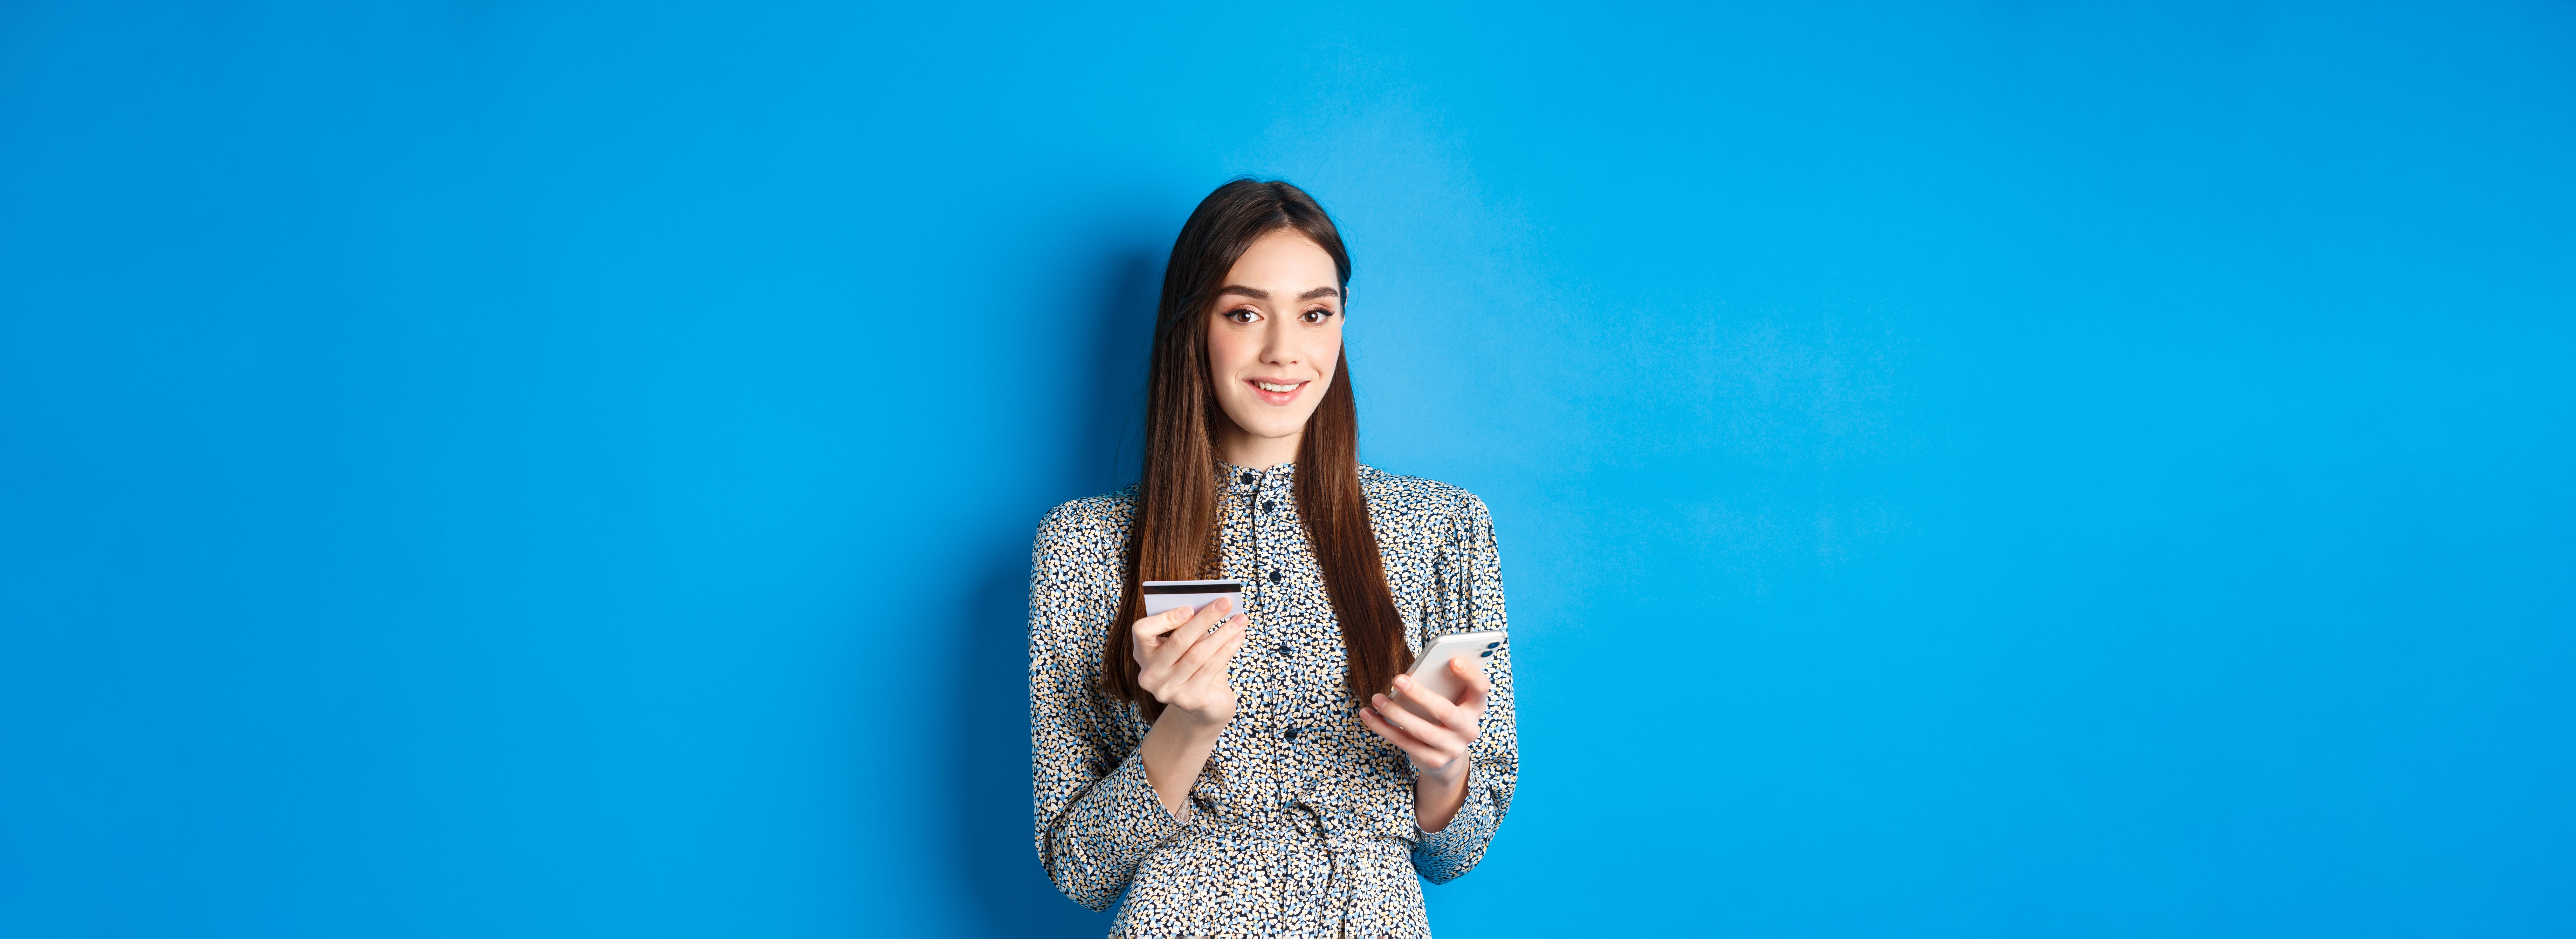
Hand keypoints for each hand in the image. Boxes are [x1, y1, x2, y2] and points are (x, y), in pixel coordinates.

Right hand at [1131, 596, 1248, 727]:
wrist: (1206, 704)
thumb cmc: (1195, 664)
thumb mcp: (1188, 643)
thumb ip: (1190, 625)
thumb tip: (1212, 604)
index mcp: (1143, 654)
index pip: (1141, 631)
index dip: (1165, 618)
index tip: (1190, 608)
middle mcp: (1150, 675)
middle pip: (1178, 641)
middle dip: (1205, 618)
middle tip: (1226, 602)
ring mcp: (1167, 690)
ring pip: (1198, 654)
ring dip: (1223, 633)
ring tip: (1241, 619)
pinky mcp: (1188, 700)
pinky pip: (1211, 668)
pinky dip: (1228, 650)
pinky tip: (1239, 637)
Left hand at [1358, 656, 1487, 786]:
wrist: (1447, 757)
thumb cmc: (1444, 715)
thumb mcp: (1451, 699)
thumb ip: (1442, 684)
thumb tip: (1412, 670)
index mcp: (1476, 706)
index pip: (1481, 688)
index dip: (1470, 674)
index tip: (1453, 660)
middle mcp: (1469, 729)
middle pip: (1446, 711)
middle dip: (1420, 694)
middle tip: (1397, 679)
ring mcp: (1452, 748)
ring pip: (1422, 730)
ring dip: (1395, 713)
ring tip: (1376, 698)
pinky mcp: (1434, 761)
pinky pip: (1405, 743)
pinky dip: (1383, 728)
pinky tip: (1368, 715)